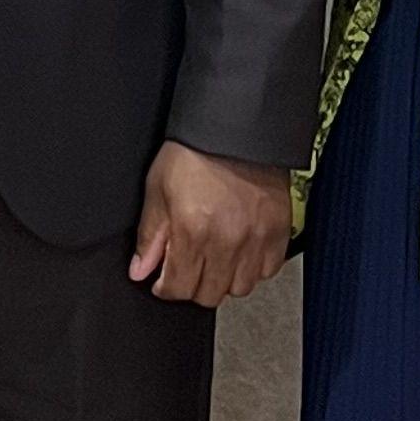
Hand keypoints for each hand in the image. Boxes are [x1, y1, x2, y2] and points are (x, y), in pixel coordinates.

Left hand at [130, 143, 293, 306]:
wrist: (236, 126)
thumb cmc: (194, 151)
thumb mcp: (158, 188)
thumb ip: (150, 235)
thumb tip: (140, 271)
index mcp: (193, 230)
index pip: (179, 287)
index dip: (166, 287)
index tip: (164, 280)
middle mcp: (227, 240)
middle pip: (209, 294)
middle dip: (192, 285)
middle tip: (188, 267)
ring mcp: (256, 238)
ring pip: (240, 288)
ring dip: (224, 279)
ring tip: (215, 259)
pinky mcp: (279, 231)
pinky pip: (267, 270)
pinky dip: (253, 268)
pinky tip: (241, 251)